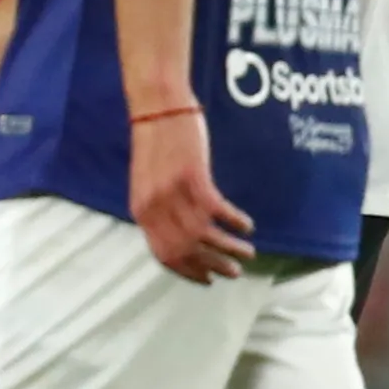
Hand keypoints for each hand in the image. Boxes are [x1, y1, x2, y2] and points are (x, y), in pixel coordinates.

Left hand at [132, 109, 254, 283]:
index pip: (163, 255)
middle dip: (213, 266)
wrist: (157, 107)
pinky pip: (219, 211)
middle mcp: (154, 206)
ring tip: (247, 254)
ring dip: (230, 249)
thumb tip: (179, 237)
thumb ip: (159, 210)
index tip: (207, 281)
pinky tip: (247, 226)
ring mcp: (173, 193)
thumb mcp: (147, 184)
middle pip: (186, 251)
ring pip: (205, 235)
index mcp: (140, 210)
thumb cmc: (155, 145)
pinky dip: (236, 222)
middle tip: (234, 273)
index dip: (187, 272)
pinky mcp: (193, 178)